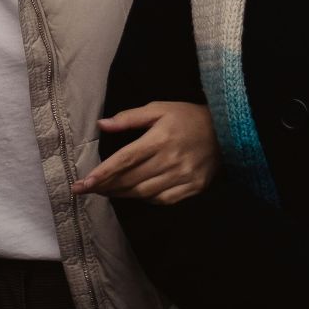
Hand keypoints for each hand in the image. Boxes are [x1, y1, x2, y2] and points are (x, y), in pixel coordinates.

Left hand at [74, 102, 219, 203]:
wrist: (225, 130)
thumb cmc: (187, 117)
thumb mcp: (158, 108)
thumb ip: (129, 117)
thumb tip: (102, 125)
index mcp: (160, 138)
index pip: (124, 159)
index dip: (102, 173)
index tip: (83, 183)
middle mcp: (171, 159)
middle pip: (130, 179)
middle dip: (105, 186)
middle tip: (87, 188)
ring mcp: (183, 176)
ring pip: (143, 193)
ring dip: (121, 194)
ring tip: (106, 191)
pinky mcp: (193, 187)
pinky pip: (162, 200)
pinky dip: (145, 199)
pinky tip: (135, 193)